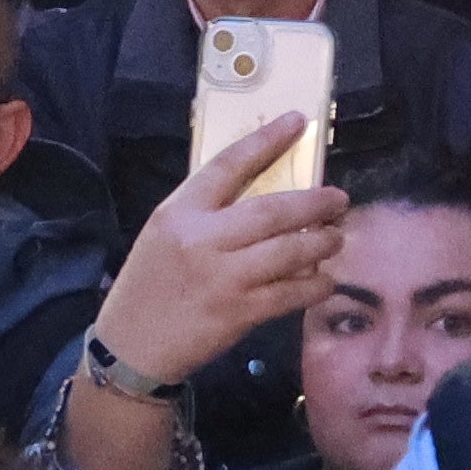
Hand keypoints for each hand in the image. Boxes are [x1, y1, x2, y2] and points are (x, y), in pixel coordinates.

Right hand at [90, 123, 348, 384]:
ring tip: (336, 238)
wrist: (131, 347)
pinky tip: (325, 280)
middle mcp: (201, 240)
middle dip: (315, 202)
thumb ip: (206, 212)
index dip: (266, 141)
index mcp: (179, 213)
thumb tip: (265, 195)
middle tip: (339, 200)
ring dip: (322, 242)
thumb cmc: (149, 286)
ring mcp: (222, 278)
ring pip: (289, 251)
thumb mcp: (165, 235)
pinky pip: (289, 294)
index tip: (297, 121)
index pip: (228, 165)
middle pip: (272, 210)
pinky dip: (314, 285)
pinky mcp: (238, 314)